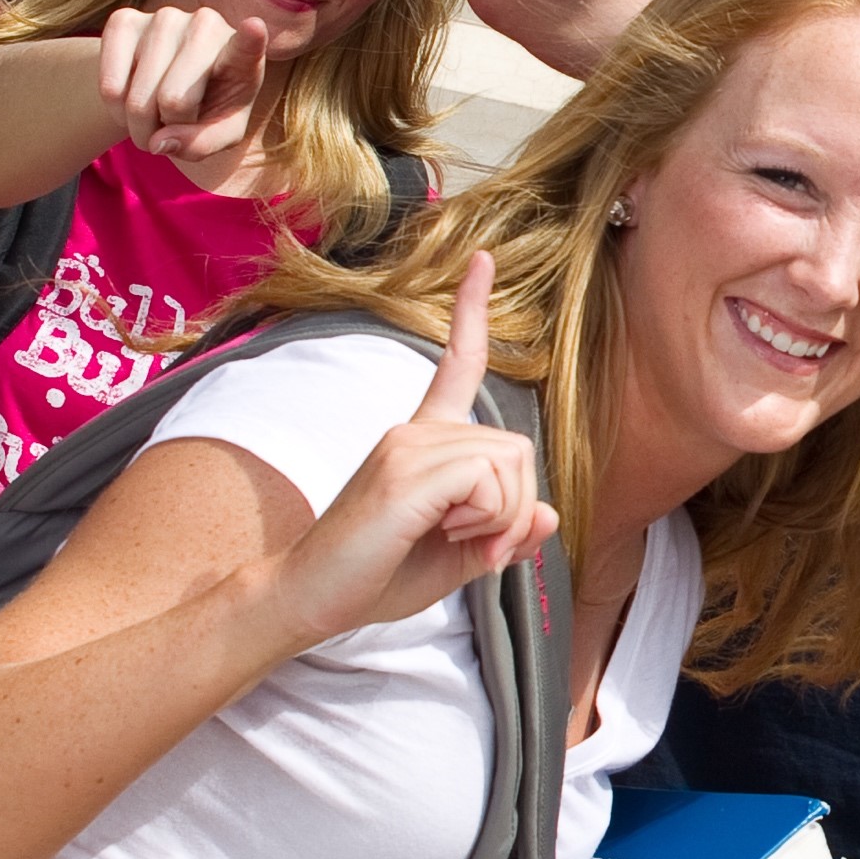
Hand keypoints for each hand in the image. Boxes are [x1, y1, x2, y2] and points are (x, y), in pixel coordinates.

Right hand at [93, 4, 264, 165]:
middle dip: (165, 129)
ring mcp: (165, 18)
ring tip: (154, 114)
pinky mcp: (125, 20)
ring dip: (139, 125)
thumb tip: (159, 141)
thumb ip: (202, 144)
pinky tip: (130, 96)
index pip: (247, 46)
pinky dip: (115, 108)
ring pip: (137, 98)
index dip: (250, 38)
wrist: (168, 82)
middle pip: (172, 100)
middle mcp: (206, 25)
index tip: (254, 27)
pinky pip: (108, 86)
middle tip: (171, 127)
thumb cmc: (207, 107)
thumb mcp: (220, 133)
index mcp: (242, 55)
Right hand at [261, 254, 561, 649]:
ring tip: (454, 541)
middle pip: (517, 448)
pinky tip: (444, 534)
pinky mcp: (404, 472)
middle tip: (476, 545)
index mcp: (423, 439)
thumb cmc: (375, 577)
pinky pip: (488, 481)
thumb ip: (505, 533)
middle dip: (516, 509)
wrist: (309, 598)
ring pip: (508, 465)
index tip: (483, 259)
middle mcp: (414, 431)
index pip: (457, 365)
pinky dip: (488, 522)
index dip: (474, 312)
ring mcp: (406, 446)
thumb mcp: (457, 557)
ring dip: (501, 520)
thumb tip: (550, 514)